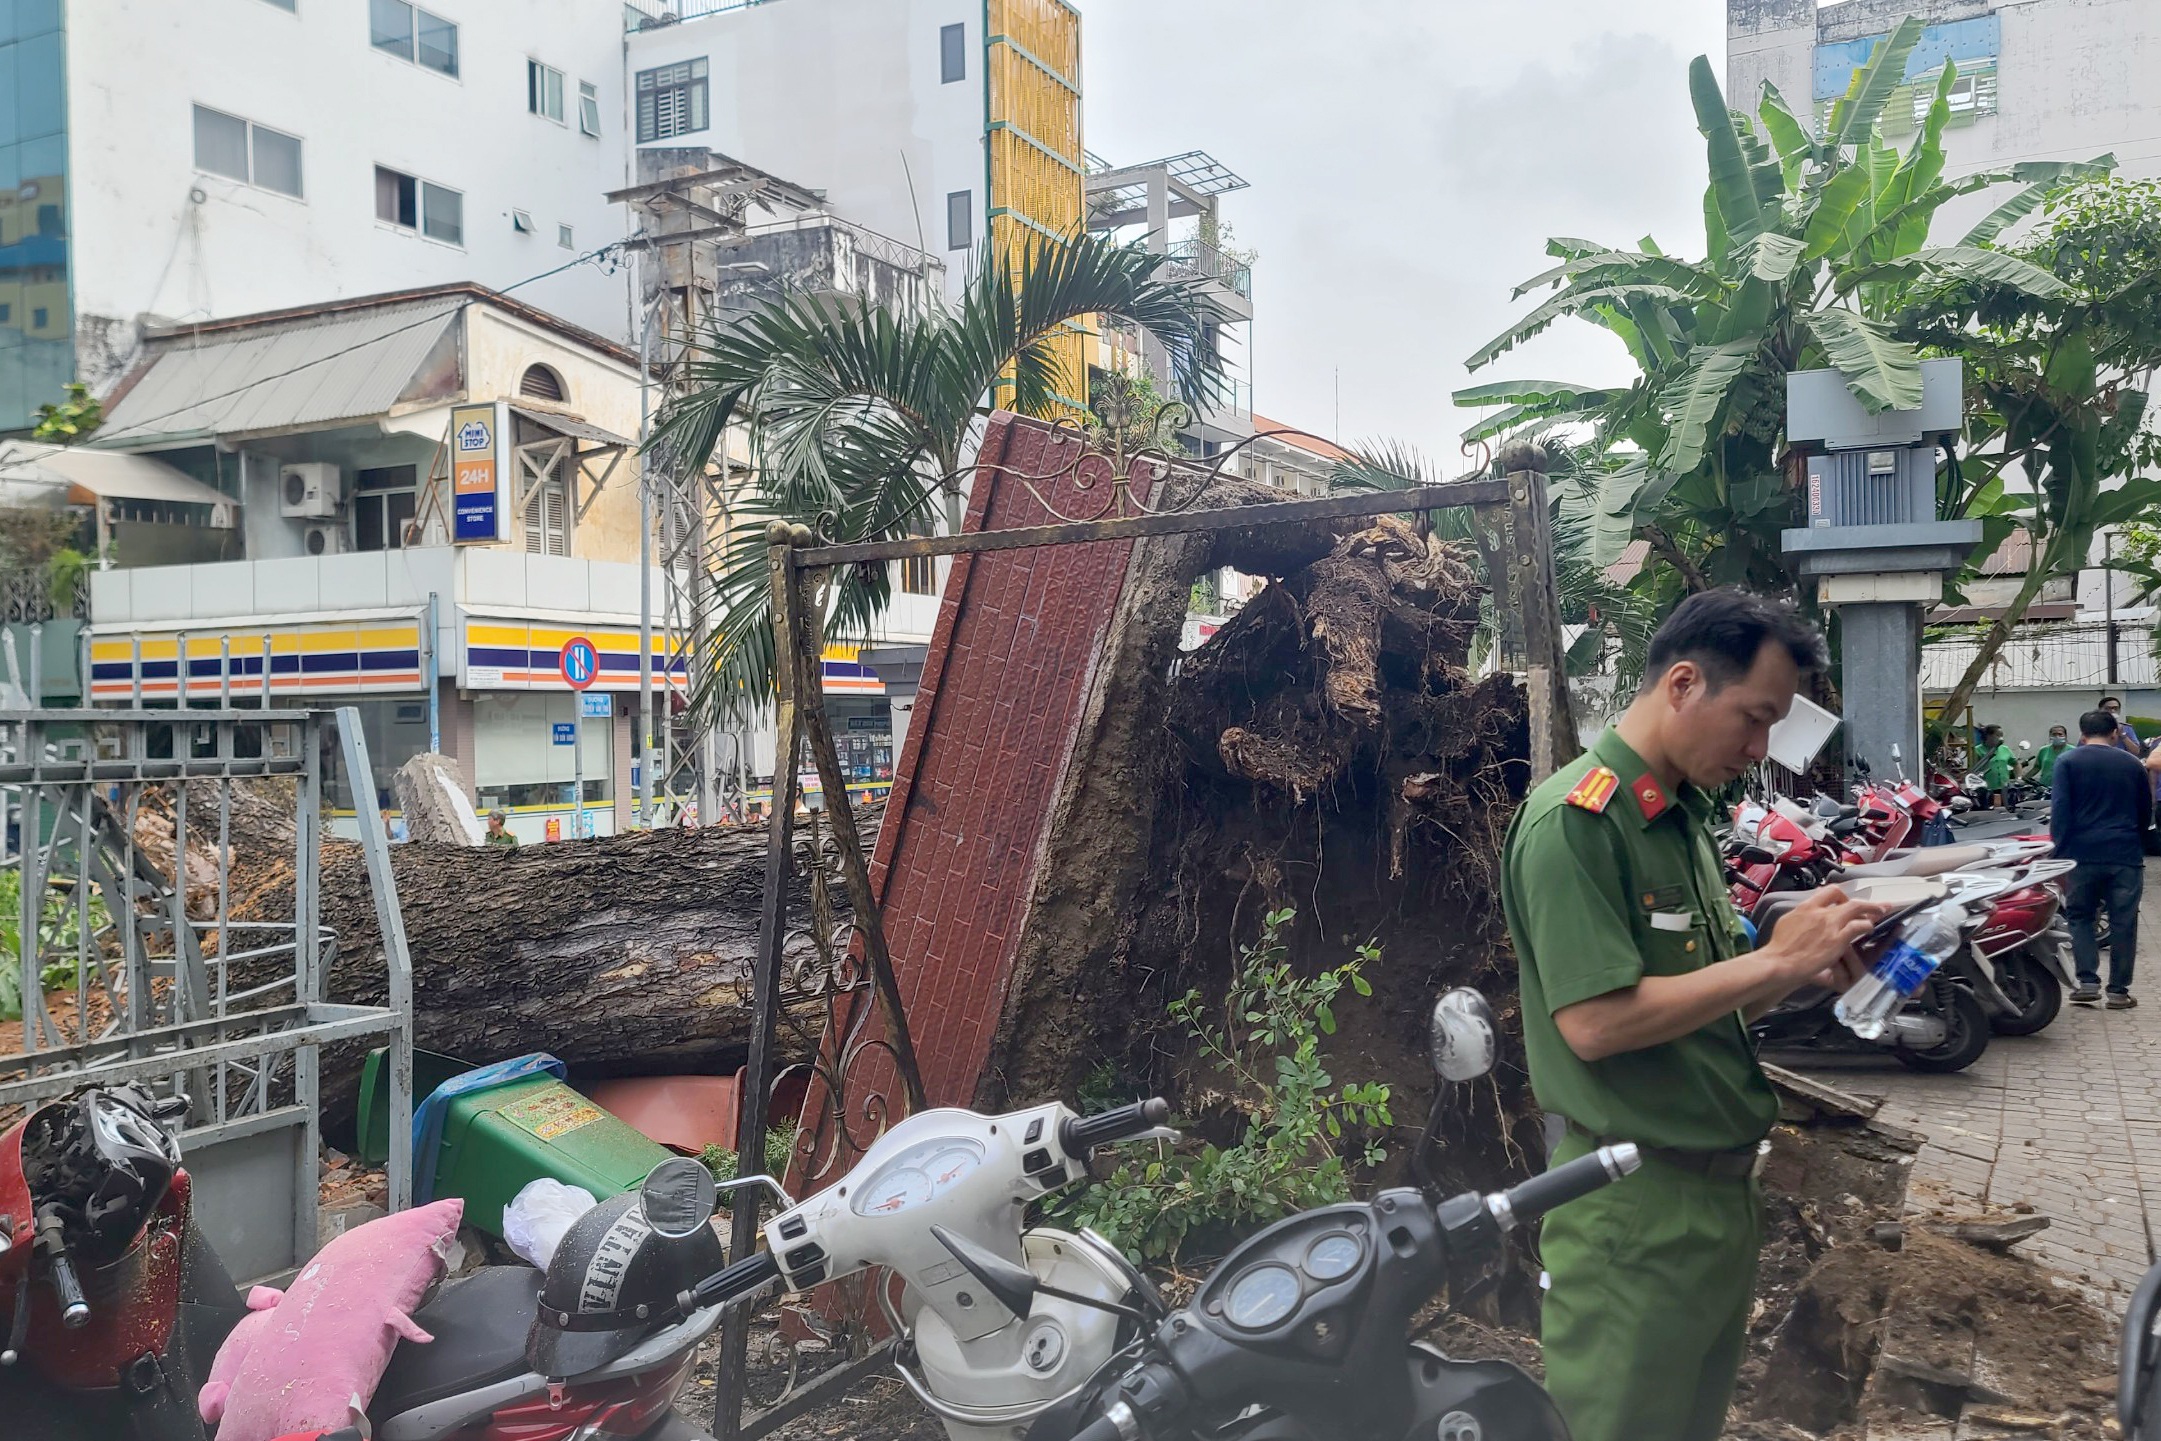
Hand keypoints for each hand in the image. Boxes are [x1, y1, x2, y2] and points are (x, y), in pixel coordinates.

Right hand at [1760, 887, 1888, 989]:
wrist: (1780, 962)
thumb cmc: (1780, 947)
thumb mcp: (1787, 922)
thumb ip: (1801, 915)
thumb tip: (1806, 912)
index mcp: (1806, 907)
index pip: (1828, 891)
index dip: (1841, 895)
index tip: (1846, 901)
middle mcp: (1820, 912)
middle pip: (1847, 898)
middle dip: (1863, 901)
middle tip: (1874, 905)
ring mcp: (1830, 925)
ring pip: (1857, 908)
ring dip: (1871, 910)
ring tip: (1879, 913)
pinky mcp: (1838, 939)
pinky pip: (1858, 927)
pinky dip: (1867, 925)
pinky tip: (1870, 928)